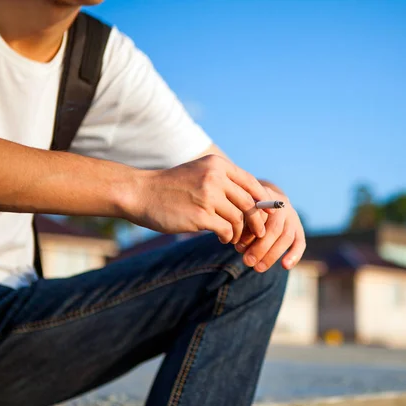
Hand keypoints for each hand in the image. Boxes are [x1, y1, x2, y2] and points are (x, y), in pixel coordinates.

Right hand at [123, 155, 270, 243]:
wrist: (141, 193)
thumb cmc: (172, 186)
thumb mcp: (199, 172)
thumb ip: (224, 180)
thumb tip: (253, 199)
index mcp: (217, 165)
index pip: (251, 183)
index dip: (262, 200)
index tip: (264, 213)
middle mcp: (215, 177)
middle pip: (249, 203)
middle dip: (256, 221)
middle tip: (255, 232)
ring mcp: (207, 196)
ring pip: (239, 219)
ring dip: (240, 232)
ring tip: (234, 237)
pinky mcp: (200, 216)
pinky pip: (226, 230)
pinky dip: (228, 237)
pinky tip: (223, 239)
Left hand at [235, 186, 305, 271]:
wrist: (266, 202)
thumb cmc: (247, 209)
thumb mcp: (241, 210)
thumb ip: (240, 223)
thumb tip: (237, 244)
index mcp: (264, 196)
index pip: (260, 214)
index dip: (249, 232)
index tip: (238, 247)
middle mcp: (281, 205)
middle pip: (274, 227)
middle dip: (260, 247)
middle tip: (247, 262)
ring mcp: (292, 216)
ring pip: (286, 236)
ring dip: (272, 255)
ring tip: (258, 268)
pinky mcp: (299, 228)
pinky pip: (300, 242)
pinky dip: (294, 255)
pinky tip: (285, 266)